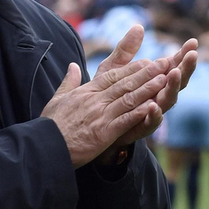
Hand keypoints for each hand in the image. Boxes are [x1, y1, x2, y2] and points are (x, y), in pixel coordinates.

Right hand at [41, 25, 173, 167]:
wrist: (43, 147)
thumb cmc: (50, 125)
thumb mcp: (58, 98)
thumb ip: (69, 81)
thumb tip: (74, 65)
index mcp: (87, 92)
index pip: (113, 76)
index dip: (132, 68)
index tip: (148, 61)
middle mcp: (96, 100)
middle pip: (125, 83)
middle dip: (147, 73)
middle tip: (165, 63)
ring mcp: (101, 115)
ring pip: (129, 98)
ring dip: (148, 88)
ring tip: (165, 79)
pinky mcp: (104, 132)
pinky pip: (125, 120)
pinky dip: (139, 113)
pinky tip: (153, 106)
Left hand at [103, 36, 197, 155]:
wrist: (95, 125)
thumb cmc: (108, 95)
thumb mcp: (114, 69)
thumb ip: (126, 50)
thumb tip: (139, 26)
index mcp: (155, 80)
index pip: (173, 65)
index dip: (183, 54)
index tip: (193, 42)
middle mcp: (158, 95)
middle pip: (178, 81)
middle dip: (186, 68)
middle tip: (192, 55)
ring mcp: (152, 111)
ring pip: (168, 99)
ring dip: (173, 87)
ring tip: (175, 73)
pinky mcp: (141, 127)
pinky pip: (151, 122)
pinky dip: (154, 114)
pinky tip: (153, 105)